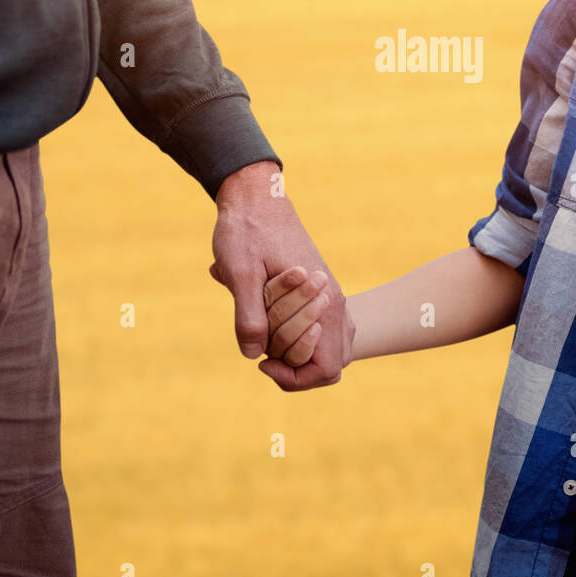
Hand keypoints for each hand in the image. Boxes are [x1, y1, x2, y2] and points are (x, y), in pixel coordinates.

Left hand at [210, 161, 354, 389]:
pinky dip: (298, 334)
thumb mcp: (240, 274)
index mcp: (323, 301)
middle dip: (295, 366)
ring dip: (298, 351)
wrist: (257, 198)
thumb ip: (249, 317)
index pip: (328, 369)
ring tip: (267, 336)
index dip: (295, 378)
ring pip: (330, 347)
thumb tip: (254, 356)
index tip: (263, 362)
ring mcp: (331, 296)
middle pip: (332, 364)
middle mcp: (335, 301)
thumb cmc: (247, 232)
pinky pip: (322, 329)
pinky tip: (270, 318)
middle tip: (262, 347)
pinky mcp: (322, 291)